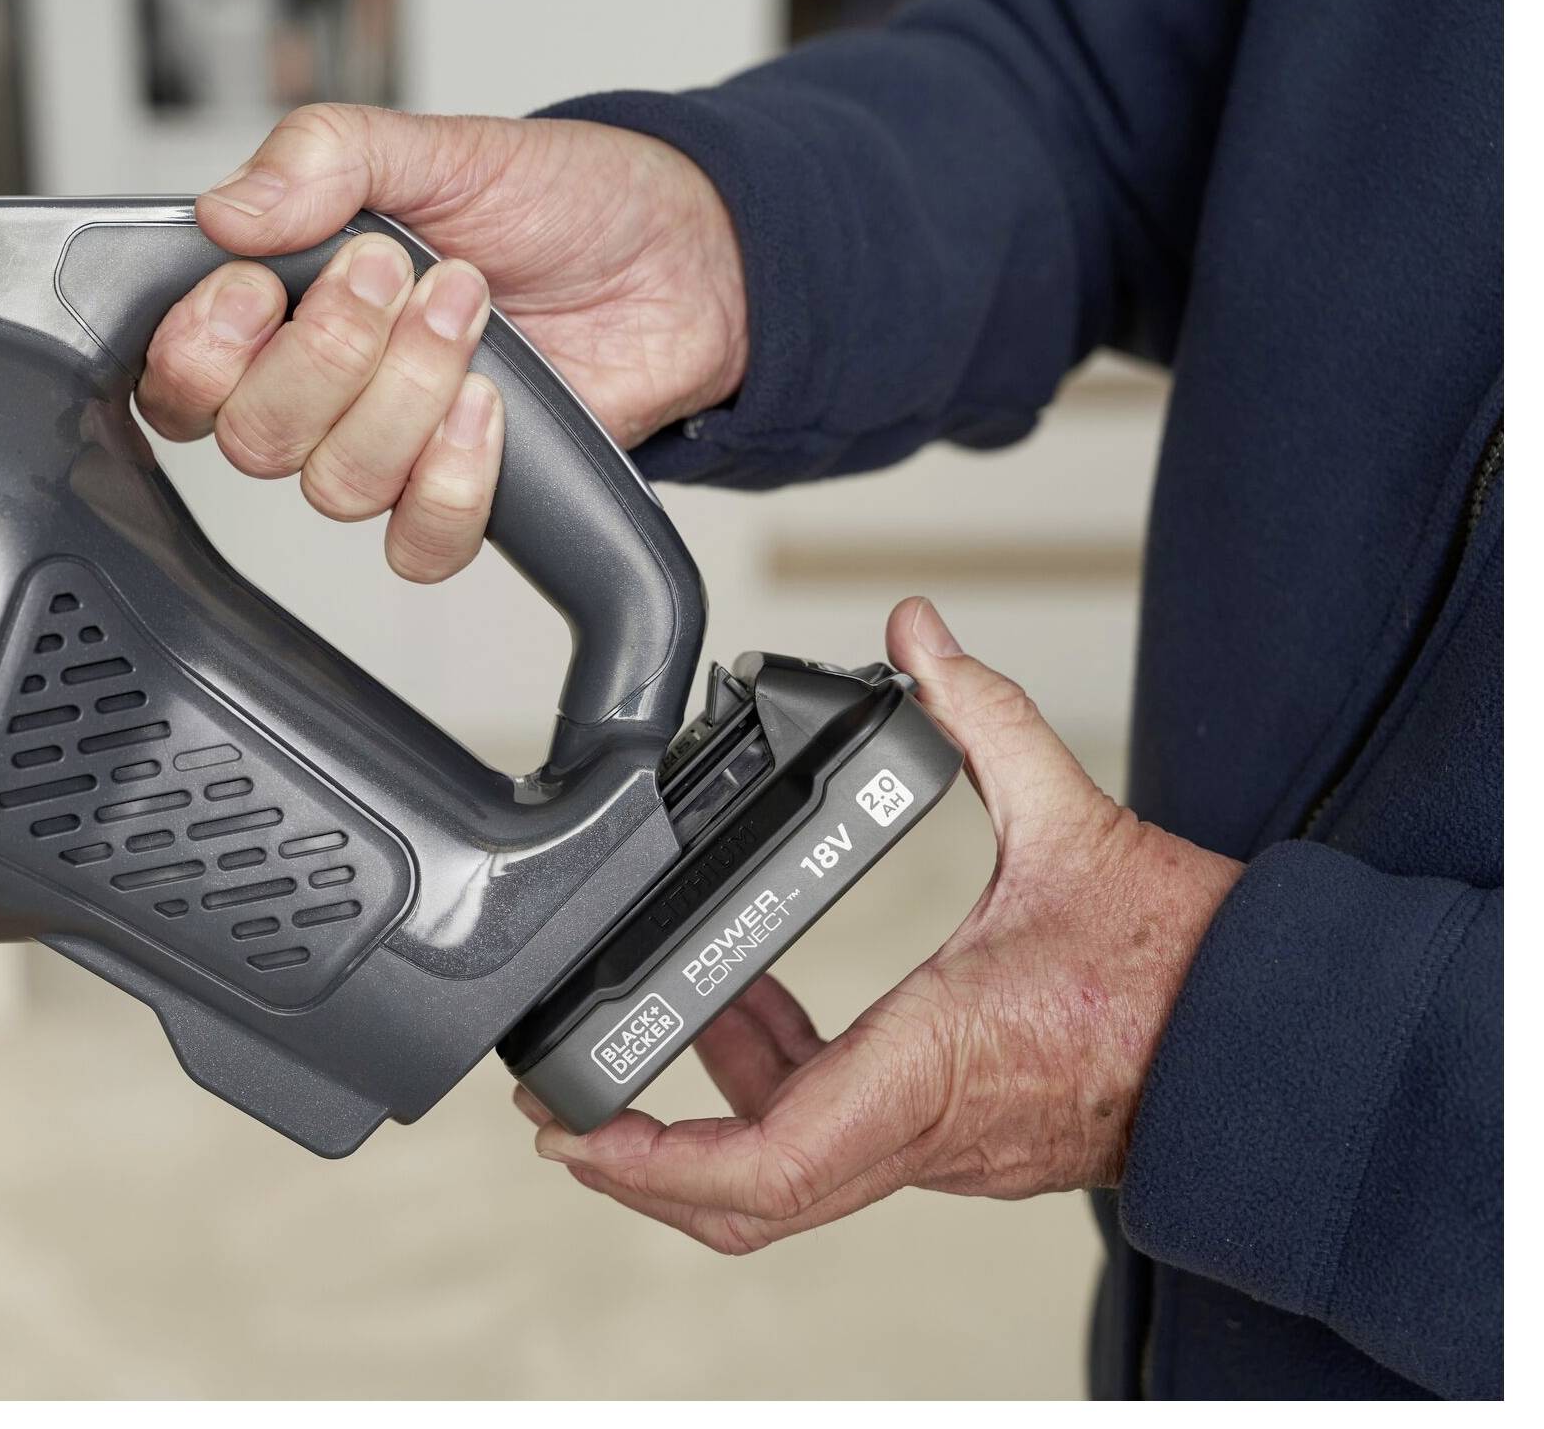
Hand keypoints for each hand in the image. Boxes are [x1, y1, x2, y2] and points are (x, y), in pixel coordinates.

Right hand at [137, 103, 747, 580]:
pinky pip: (417, 543)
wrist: (673, 257)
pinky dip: (452, 480)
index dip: (201, 347)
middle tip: (401, 273)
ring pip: (336, 486)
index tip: (259, 285)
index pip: (181, 374)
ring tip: (471, 310)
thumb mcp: (434, 147)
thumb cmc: (554, 202)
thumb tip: (227, 209)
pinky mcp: (456, 498)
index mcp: (284, 304)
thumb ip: (322, 157)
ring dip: (408, 395)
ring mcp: (388, 450)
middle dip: (331, 353)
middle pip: (252, 437)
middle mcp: (322, 390)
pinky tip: (490, 408)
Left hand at [514, 596, 1244, 1253]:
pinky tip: (755, 1013)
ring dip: (710, 1114)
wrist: (1276, 1038)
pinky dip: (775, 1091)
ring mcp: (946, 1146)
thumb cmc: (1188, 961)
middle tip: (565, 1112)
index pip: (772, 1159)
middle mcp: (931, 1128)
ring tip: (659, 1024)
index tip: (577, 1136)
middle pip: (754, 1201)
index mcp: (939, 1062)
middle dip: (644, 1165)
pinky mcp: (960, 1136)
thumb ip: (984, 716)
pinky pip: (840, 1141)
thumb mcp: (1075, 819)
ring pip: (792, 1174)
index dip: (656, 1163)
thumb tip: (919, 638)